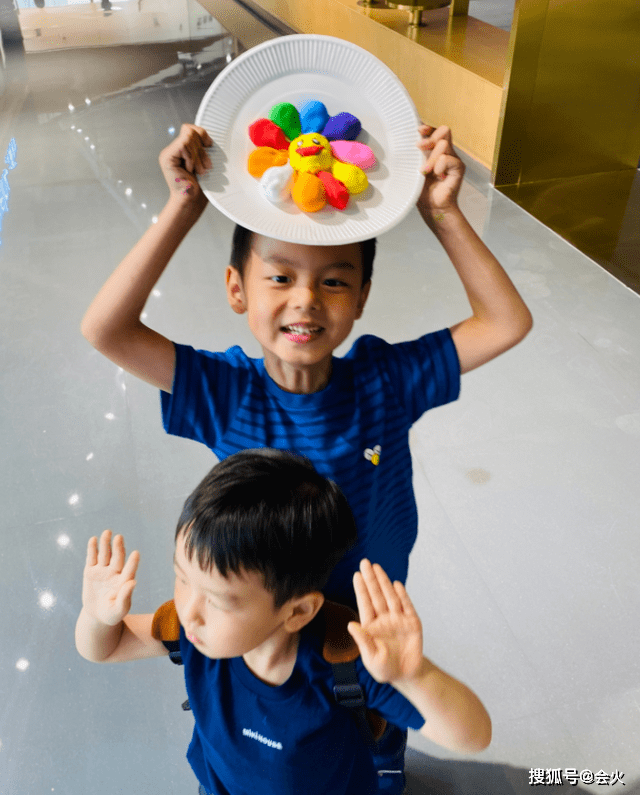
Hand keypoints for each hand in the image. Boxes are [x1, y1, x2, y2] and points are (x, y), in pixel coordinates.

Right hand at [82, 529, 139, 625]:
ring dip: (106, 544)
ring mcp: (102, 571)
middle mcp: (115, 573)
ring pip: (105, 555)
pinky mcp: (90, 571)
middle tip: (119, 537)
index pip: (129, 570)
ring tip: (107, 532)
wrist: (97, 615)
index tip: (136, 553)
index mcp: (124, 581)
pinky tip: (93, 540)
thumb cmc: (112, 614)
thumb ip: (125, 597)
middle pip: (117, 558)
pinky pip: (91, 558)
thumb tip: (133, 582)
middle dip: (118, 548)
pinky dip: (92, 549)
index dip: (133, 562)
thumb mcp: (119, 610)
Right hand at [158, 123, 212, 206]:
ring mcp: (168, 153)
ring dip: (198, 156)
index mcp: (182, 149)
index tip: (209, 145)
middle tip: (205, 167)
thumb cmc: (201, 186)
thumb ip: (202, 148)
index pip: (190, 128)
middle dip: (201, 149)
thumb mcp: (204, 162)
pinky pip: (183, 145)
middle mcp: (173, 149)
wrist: (192, 201)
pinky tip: (191, 170)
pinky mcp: (167, 157)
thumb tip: (207, 137)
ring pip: (188, 138)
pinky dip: (192, 158)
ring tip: (200, 171)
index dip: (202, 134)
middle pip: (190, 131)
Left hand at [348, 559, 423, 684]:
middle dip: (371, 579)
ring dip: (384, 582)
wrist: (407, 676)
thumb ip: (362, 641)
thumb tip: (351, 624)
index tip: (357, 574)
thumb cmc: (385, 668)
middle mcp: (384, 619)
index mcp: (371, 626)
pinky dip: (402, 595)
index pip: (365, 603)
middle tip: (365, 562)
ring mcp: (398, 620)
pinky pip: (407, 606)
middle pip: (376, 595)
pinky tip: (396, 584)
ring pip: (390, 597)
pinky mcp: (412, 623)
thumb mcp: (371, 658)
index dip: (361, 589)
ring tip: (378, 568)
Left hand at [416, 124, 464, 215]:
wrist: (432, 207)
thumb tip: (407, 142)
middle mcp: (445, 152)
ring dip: (431, 158)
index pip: (435, 130)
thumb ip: (414, 155)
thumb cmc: (422, 190)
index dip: (428, 127)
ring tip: (425, 171)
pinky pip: (447, 158)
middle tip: (420, 148)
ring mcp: (453, 159)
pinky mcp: (458, 167)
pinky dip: (439, 167)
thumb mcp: (414, 168)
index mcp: (434, 150)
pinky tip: (437, 176)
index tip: (419, 131)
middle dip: (430, 138)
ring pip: (443, 144)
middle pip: (443, 131)